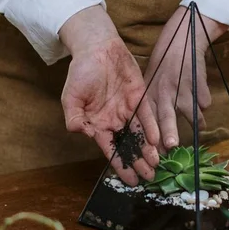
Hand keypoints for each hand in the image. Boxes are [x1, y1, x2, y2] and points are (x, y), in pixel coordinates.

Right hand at [60, 6, 160, 185]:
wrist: (97, 48)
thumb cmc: (81, 72)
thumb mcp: (70, 96)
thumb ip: (74, 116)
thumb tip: (77, 132)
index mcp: (98, 124)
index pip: (111, 150)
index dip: (121, 166)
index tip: (130, 181)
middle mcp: (115, 121)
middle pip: (129, 146)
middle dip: (139, 162)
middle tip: (150, 177)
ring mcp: (128, 110)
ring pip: (141, 135)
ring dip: (148, 150)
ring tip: (156, 165)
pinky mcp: (140, 97)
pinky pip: (148, 116)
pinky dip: (152, 128)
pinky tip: (157, 141)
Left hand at [142, 6, 227, 150]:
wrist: (182, 40)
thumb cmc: (164, 66)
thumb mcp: (151, 82)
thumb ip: (154, 105)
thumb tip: (157, 137)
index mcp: (150, 93)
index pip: (149, 118)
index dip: (152, 136)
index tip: (156, 152)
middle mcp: (164, 91)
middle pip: (166, 116)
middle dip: (169, 133)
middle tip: (171, 146)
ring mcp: (182, 87)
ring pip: (192, 113)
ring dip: (197, 122)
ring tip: (199, 127)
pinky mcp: (197, 83)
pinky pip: (204, 103)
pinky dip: (203, 103)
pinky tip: (200, 95)